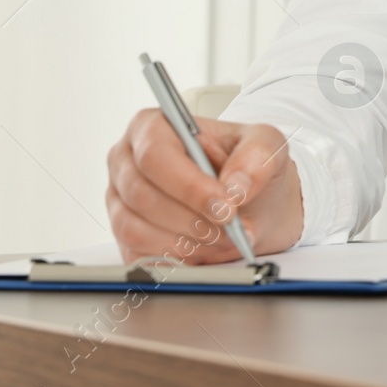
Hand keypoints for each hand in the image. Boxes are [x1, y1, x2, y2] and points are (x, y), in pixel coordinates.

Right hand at [106, 111, 303, 264]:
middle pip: (142, 195)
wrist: (251, 203)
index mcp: (152, 127)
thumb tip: (235, 187)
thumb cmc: (248, 168)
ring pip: (136, 230)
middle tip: (230, 228)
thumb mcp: (267, 146)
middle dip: (192, 219)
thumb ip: (256, 157)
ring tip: (223, 239)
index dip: (189, 186)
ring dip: (186, 242)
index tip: (225, 207)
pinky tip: (205, 251)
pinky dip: (176, 259)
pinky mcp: (123, 238)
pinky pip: (138, 256)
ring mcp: (119, 201)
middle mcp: (127, 162)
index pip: (155, 155)